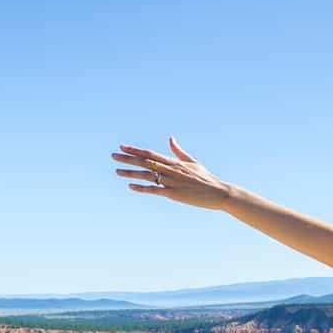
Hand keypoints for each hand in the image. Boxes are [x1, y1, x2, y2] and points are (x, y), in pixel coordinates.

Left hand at [111, 138, 234, 210]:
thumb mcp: (193, 161)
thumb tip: (170, 138)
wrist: (219, 192)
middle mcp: (171, 170)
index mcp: (174, 162)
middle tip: (113, 156)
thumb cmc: (206, 178)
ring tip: (117, 171)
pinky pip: (155, 190)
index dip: (135, 150)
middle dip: (128, 158)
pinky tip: (131, 186)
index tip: (122, 147)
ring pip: (147, 175)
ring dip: (131, 172)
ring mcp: (172, 182)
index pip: (150, 154)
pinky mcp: (174, 194)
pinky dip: (142, 187)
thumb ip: (179, 151)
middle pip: (145, 162)